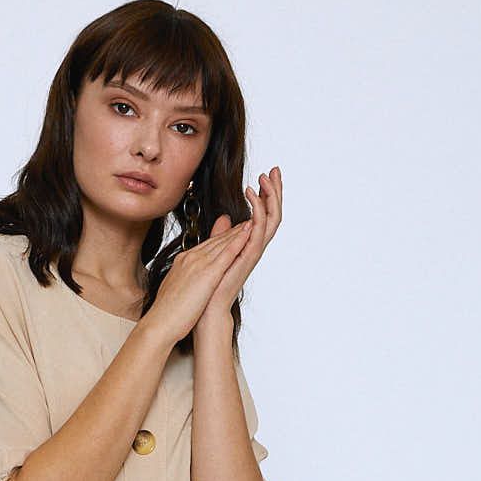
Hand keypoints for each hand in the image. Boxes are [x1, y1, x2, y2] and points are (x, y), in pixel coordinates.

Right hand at [145, 220, 253, 344]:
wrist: (160, 322)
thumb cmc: (165, 314)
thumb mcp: (173, 292)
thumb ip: (181, 282)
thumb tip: (185, 284)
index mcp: (181, 263)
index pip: (204, 247)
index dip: (218, 239)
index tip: (228, 234)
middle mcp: (190, 258)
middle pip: (214, 241)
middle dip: (230, 231)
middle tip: (244, 222)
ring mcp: (199, 263)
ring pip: (222, 243)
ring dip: (238, 231)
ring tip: (251, 222)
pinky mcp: (208, 273)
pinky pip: (227, 252)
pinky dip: (238, 240)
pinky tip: (249, 231)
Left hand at [196, 167, 281, 329]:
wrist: (206, 310)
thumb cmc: (209, 286)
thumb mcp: (216, 251)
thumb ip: (222, 234)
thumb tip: (223, 219)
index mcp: (248, 244)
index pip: (263, 214)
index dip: (266, 195)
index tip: (264, 175)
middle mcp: (254, 247)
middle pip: (273, 214)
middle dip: (275, 190)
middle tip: (273, 170)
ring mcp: (253, 252)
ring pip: (271, 219)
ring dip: (269, 196)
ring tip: (263, 178)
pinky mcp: (248, 258)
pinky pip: (259, 231)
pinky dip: (258, 212)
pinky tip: (252, 196)